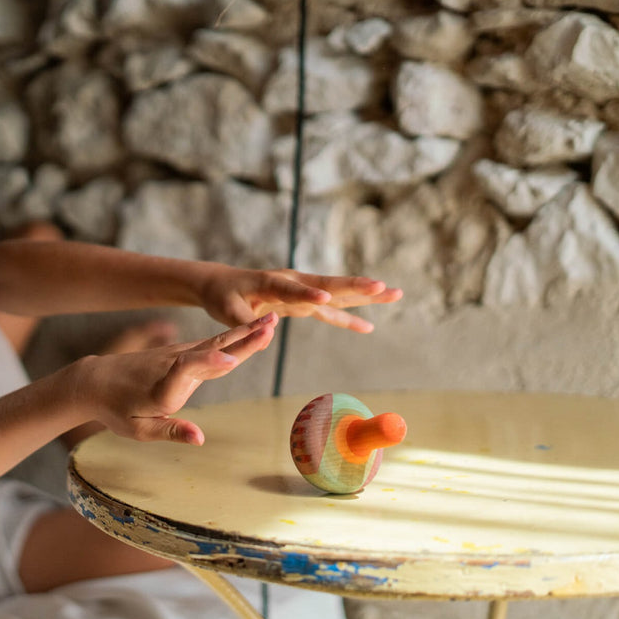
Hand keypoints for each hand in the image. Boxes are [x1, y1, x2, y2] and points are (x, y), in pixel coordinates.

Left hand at [81, 313, 277, 444]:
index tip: (229, 359)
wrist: (97, 380)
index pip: (185, 372)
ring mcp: (179, 355)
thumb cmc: (117, 410)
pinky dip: (234, 336)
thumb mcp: (139, 430)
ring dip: (244, 333)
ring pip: (215, 344)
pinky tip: (252, 329)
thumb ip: (170, 431)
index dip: (206, 364)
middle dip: (240, 340)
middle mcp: (173, 367)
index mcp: (163, 391)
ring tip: (271, 322)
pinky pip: (212, 344)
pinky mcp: (182, 352)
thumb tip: (200, 438)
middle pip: (210, 351)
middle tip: (269, 328)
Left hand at [201, 268, 401, 332]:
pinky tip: (369, 326)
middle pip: (329, 284)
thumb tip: (265, 337)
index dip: (307, 293)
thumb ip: (245, 322)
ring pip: (338, 293)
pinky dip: (348, 319)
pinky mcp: (305, 303)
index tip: (326, 298)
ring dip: (365, 295)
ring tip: (395, 294)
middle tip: (383, 286)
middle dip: (356, 286)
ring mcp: (303, 292)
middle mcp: (293, 282)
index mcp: (271, 282)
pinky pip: (331, 311)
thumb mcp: (226, 310)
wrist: (223, 284)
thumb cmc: (223, 296)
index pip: (291, 288)